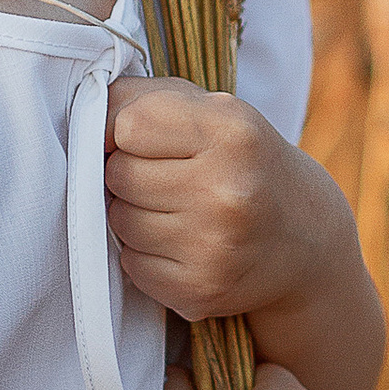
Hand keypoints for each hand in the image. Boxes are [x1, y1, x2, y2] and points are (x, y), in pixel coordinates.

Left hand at [105, 73, 339, 321]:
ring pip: (119, 221)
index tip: (153, 140)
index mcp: (233, 132)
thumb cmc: (240, 159)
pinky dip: (145, 254)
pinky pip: (131, 264)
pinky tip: (182, 244)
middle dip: (131, 174)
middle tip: (169, 178)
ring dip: (134, 214)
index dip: (129, 131)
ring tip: (177, 210)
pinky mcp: (199, 290)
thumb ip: (141, 98)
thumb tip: (83, 119)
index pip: (128, 124)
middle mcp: (227, 190)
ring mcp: (214, 246)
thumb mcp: (211, 109)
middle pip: (119, 174)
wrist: (305, 237)